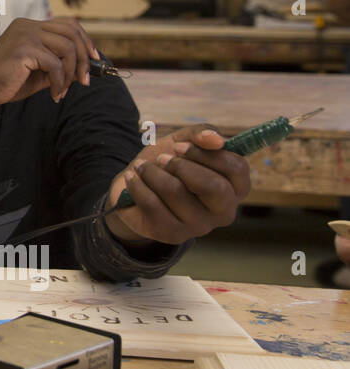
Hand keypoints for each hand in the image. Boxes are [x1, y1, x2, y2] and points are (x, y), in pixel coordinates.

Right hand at [0, 18, 99, 105]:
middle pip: (71, 32)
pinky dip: (59, 82)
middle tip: (84, 80)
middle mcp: (28, 26)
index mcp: (29, 26)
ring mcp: (25, 35)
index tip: (94, 58)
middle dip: (84, 58)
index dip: (85, 39)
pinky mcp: (23, 49)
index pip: (67, 23)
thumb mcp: (38, 71)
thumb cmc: (7, 82)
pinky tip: (54, 94)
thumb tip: (85, 68)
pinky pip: (54, 64)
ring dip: (71, 73)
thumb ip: (59, 64)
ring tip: (63, 90)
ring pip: (67, 47)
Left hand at [102, 125, 250, 246]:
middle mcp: (224, 211)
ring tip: (141, 166)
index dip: (206, 154)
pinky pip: (153, 205)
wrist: (134, 188)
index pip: (236, 169)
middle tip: (161, 158)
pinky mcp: (173, 234)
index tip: (179, 145)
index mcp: (235, 187)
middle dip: (181, 166)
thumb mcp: (183, 141)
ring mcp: (199, 226)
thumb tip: (216, 139)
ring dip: (152, 172)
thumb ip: (201, 134)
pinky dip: (137, 185)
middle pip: (214, 186)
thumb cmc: (166, 163)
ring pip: (176, 192)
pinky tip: (132, 178)